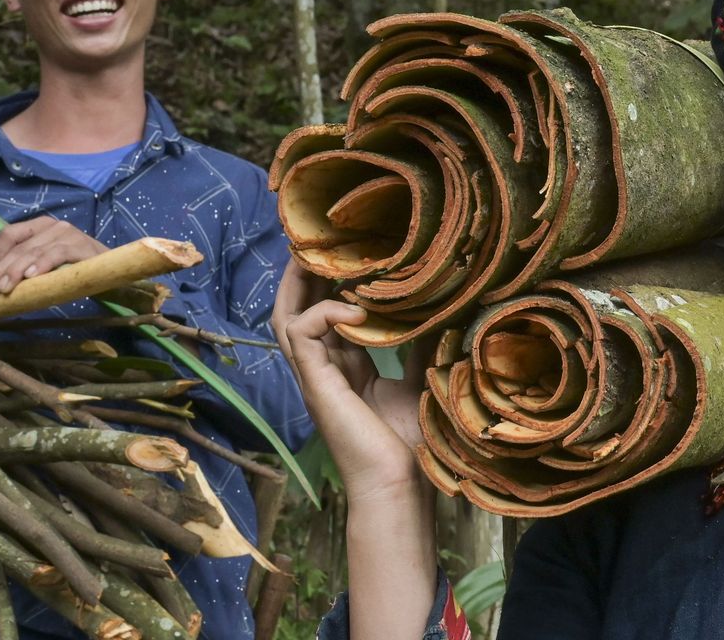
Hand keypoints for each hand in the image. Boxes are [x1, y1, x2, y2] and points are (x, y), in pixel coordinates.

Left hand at [0, 216, 108, 296]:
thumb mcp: (40, 259)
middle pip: (19, 246)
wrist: (111, 270)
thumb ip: (15, 253)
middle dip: (2, 270)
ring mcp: (68, 234)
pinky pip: (57, 254)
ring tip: (6, 289)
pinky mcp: (82, 246)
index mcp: (40, 226)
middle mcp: (53, 226)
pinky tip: (32, 276)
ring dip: (17, 271)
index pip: (9, 234)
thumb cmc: (74, 266)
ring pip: (34, 251)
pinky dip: (42, 265)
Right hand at [271, 261, 427, 502]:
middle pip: (296, 310)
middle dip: (304, 274)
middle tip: (320, 239)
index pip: (325, 315)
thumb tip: (437, 310)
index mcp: (345, 370)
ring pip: (286, 317)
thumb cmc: (409, 445)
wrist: (398, 485)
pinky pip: (301, 333)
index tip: (348, 252)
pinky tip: (355, 309)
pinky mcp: (314, 384)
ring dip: (298, 283)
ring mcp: (314, 377)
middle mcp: (324, 370)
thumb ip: (417, 347)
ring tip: (315, 252)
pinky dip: (324, 312)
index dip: (329, 283)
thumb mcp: (417, 382)